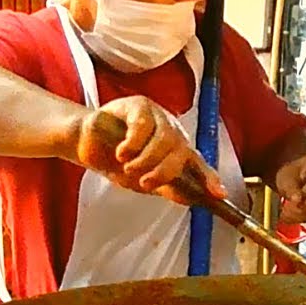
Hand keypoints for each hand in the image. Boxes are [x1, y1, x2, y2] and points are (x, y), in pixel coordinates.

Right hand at [77, 96, 225, 204]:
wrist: (87, 144)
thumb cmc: (115, 160)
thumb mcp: (142, 180)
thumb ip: (166, 188)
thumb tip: (190, 199)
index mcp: (176, 149)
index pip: (198, 162)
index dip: (209, 176)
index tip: (218, 194)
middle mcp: (171, 131)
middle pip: (181, 151)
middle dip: (163, 171)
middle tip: (144, 182)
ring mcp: (156, 116)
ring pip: (164, 138)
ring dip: (145, 159)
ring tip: (127, 166)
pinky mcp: (137, 105)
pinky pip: (143, 124)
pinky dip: (132, 143)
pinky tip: (121, 151)